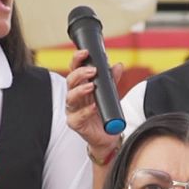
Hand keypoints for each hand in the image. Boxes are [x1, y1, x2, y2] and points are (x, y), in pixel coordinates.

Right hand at [64, 49, 123, 164]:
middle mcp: (74, 97)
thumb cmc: (104, 113)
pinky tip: (93, 107)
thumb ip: (112, 80)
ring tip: (91, 87)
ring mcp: (73, 111)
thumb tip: (118, 65)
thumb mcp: (111, 94)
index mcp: (80, 87)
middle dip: (80, 73)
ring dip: (80, 90)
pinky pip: (78, 116)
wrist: (106, 136)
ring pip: (70, 98)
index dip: (77, 60)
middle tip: (92, 71)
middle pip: (70, 81)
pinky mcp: (75, 124)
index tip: (85, 52)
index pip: (74, 69)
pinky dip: (86, 111)